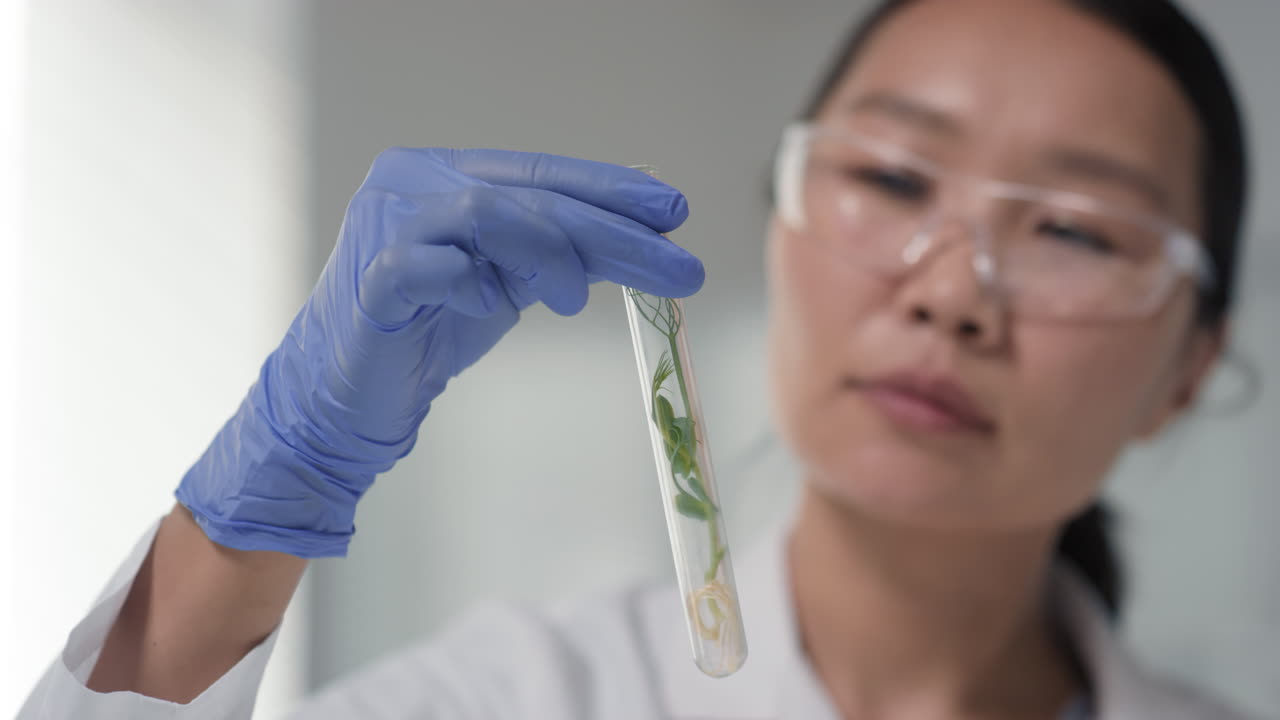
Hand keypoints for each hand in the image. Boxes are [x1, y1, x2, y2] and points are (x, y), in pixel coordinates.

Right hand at [176, 148, 701, 556]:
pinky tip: (491, 304)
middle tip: (674, 264)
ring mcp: (386, 226)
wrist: (347, 395)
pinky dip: (472, 283)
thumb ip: (554, 254)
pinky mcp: (370, 281)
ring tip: (577, 300)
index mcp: (446, 174)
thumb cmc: (427, 332)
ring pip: (485, 211)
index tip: (672, 212)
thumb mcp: (507, 282)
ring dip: (550, 253)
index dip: (610, 188)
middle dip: (610, 230)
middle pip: (527, 194)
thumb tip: (638, 241)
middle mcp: (412, 183)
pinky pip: (430, 267)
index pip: (541, 173)